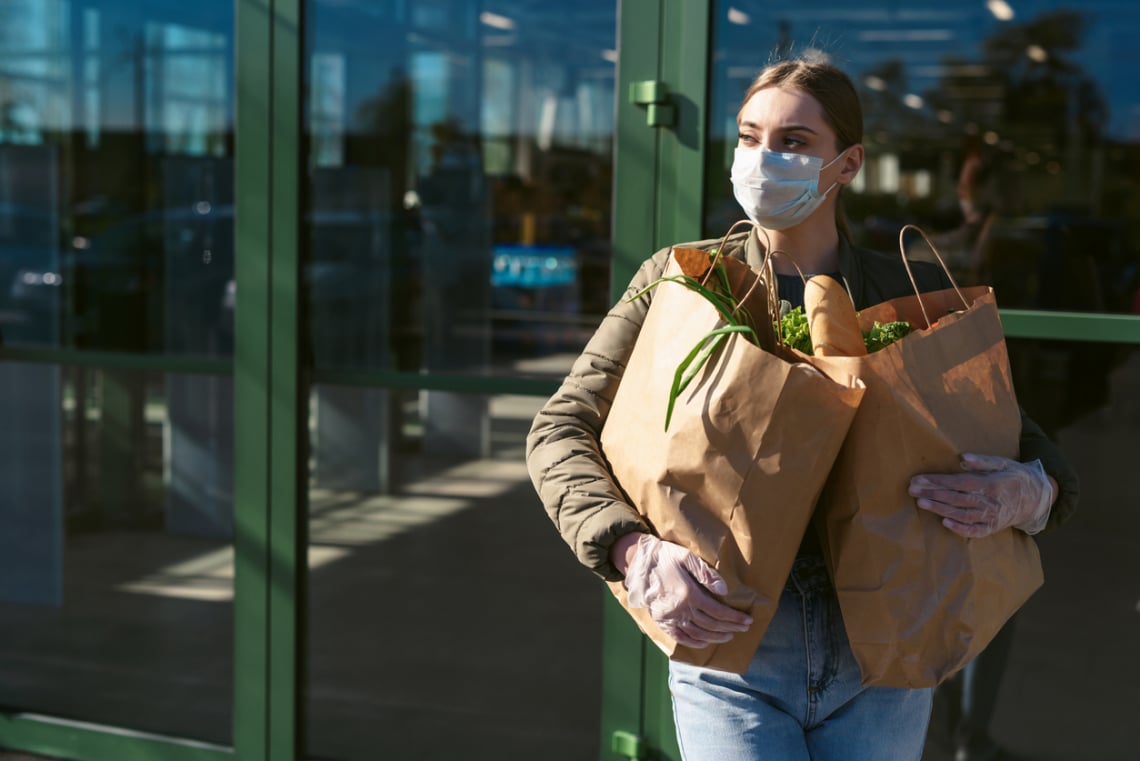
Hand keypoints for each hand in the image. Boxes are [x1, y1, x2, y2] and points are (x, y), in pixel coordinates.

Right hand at [622, 533, 752, 648]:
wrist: (639, 562)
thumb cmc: (666, 557)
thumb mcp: (687, 557)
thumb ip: (706, 574)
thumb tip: (724, 590)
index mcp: (688, 593)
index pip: (717, 611)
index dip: (734, 618)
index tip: (747, 620)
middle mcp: (679, 609)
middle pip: (711, 625)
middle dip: (730, 628)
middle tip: (744, 628)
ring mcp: (669, 618)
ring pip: (698, 634)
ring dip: (716, 637)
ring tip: (729, 635)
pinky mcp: (661, 622)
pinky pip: (680, 638)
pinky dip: (695, 643)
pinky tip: (706, 642)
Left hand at [909, 453, 1055, 538]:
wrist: (1037, 498)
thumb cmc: (1015, 476)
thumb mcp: (1003, 463)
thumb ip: (983, 461)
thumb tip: (963, 458)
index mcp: (993, 484)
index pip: (959, 482)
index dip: (938, 481)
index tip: (919, 479)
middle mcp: (992, 502)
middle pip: (957, 498)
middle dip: (933, 494)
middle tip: (912, 490)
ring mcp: (993, 517)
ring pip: (962, 514)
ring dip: (940, 510)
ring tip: (921, 503)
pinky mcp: (993, 528)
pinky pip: (976, 531)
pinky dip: (960, 529)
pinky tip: (944, 524)